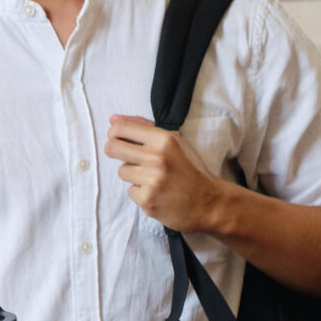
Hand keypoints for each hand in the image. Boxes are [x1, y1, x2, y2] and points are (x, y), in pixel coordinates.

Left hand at [103, 115, 229, 233]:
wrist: (209, 202)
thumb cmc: (190, 169)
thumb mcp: (175, 142)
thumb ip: (144, 127)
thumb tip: (113, 118)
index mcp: (164, 139)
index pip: (121, 128)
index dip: (114, 132)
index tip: (117, 137)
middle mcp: (157, 157)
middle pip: (112, 148)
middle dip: (114, 151)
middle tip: (128, 156)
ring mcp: (151, 180)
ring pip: (122, 171)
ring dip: (133, 175)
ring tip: (153, 178)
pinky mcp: (147, 200)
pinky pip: (130, 191)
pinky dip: (140, 192)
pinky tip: (157, 192)